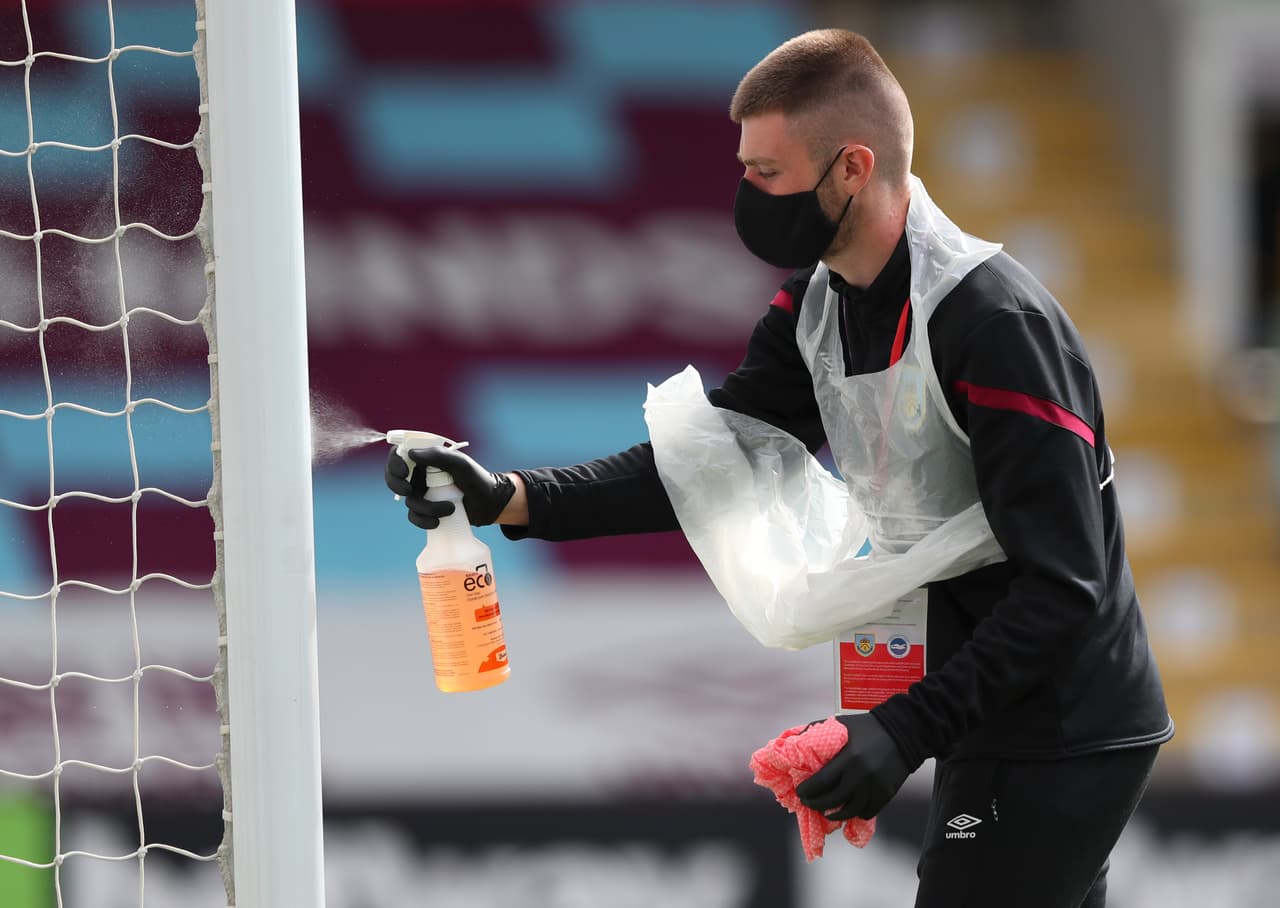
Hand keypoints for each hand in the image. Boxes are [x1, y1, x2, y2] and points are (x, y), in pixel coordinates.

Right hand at [384, 446, 515, 529]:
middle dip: (396, 485)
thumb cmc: (477, 478)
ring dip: (426, 508)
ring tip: (449, 508)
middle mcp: (420, 475)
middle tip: (408, 490)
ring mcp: (423, 493)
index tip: (404, 472)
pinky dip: (424, 521)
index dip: (394, 463)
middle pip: (393, 478)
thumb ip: (437, 456)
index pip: (399, 455)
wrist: (489, 503)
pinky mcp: (427, 511)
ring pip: (409, 501)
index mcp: (426, 458)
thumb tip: (410, 453)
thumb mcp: (460, 464)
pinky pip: (415, 517)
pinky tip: (438, 522)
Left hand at [794, 713, 910, 820]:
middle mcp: (862, 774)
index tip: (800, 792)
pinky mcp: (886, 793)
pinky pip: (867, 812)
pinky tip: (847, 809)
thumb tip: (793, 742)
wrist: (903, 732)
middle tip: (808, 803)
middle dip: (816, 804)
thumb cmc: (867, 727)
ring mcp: (876, 786)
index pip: (821, 782)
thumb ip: (816, 730)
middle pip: (833, 800)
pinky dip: (855, 813)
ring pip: (851, 811)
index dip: (807, 791)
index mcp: (849, 757)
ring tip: (826, 812)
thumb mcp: (840, 724)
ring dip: (835, 815)